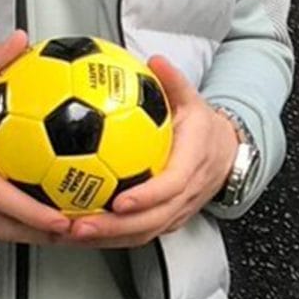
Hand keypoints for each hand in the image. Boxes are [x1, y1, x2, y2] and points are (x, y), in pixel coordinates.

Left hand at [68, 56, 236, 247]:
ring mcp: (177, 212)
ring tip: (71, 235)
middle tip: (79, 225)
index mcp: (193, 164)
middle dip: (114, 228)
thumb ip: (174, 82)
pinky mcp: (166, 222)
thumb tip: (155, 61)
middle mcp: (186, 194)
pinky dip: (110, 238)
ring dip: (106, 238)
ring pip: (142, 235)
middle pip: (151, 221)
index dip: (146, 197)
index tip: (120, 200)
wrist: (226, 155)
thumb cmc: (205, 130)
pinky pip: (138, 236)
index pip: (171, 186)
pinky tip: (80, 233)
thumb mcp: (193, 102)